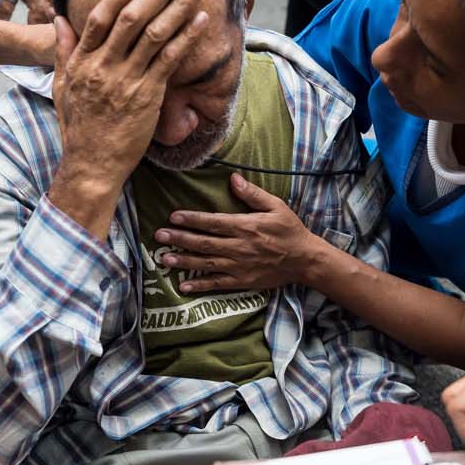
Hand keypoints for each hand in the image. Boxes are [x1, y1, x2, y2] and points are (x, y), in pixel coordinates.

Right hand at [48, 0, 209, 234]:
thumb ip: (64, 52)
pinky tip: (201, 21)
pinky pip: (170, 61)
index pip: (101, 18)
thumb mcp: (62, 87)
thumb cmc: (79, 129)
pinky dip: (187, 38)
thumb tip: (59, 21)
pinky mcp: (147, 98)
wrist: (91, 166)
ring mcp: (126, 82)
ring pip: (155, 35)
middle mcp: (104, 68)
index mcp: (83, 62)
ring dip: (179, 7)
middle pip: (132, 19)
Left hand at [154, 173, 322, 291]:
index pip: (213, 222)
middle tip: (158, 237)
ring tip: (164, 259)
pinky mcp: (242, 281)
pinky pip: (217, 284)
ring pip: (206, 263)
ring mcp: (239, 266)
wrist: (305, 260)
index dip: (192, 220)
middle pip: (204, 243)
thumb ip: (253, 194)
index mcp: (245, 226)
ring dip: (183, 261)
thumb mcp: (276, 206)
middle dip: (180, 239)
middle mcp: (239, 247)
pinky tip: (182, 285)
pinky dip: (200, 285)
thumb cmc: (290, 230)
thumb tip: (233, 179)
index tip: (173, 217)